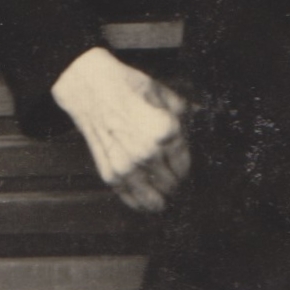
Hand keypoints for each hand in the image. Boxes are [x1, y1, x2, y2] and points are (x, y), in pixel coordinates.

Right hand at [51, 47, 190, 211]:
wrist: (89, 86)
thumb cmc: (125, 85)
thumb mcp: (162, 92)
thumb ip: (183, 109)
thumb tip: (200, 114)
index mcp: (166, 131)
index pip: (184, 165)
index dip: (185, 167)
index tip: (181, 167)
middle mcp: (148, 152)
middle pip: (171, 183)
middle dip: (175, 183)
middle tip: (173, 180)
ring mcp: (127, 165)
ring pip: (153, 199)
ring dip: (160, 199)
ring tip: (164, 197)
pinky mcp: (109, 172)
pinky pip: (129, 198)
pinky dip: (139, 203)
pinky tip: (145, 202)